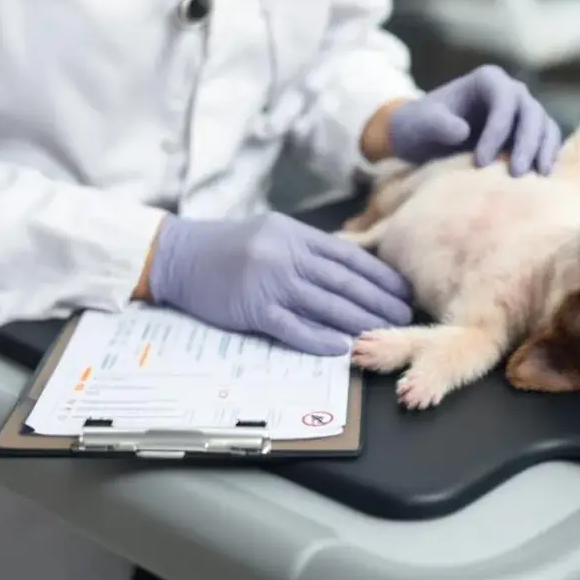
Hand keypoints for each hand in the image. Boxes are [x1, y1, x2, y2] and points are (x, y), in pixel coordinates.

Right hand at [145, 213, 413, 354]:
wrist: (176, 255)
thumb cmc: (225, 246)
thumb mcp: (270, 233)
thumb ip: (306, 249)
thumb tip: (347, 270)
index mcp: (295, 235)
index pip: (349, 257)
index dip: (380, 276)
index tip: (403, 291)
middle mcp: (286, 255)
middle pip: (344, 282)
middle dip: (379, 301)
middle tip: (403, 317)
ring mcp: (270, 282)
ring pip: (325, 305)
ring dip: (359, 321)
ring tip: (383, 333)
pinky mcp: (252, 309)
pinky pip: (293, 327)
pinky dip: (319, 338)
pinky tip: (341, 346)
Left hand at [387, 64, 562, 175]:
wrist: (424, 138)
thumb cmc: (421, 127)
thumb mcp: (419, 124)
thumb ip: (436, 124)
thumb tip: (463, 131)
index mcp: (487, 80)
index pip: (503, 101)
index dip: (497, 131)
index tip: (481, 162)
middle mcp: (511, 91)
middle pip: (531, 112)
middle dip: (526, 143)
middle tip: (515, 174)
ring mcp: (523, 111)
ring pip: (544, 126)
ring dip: (543, 151)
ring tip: (538, 178)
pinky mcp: (529, 132)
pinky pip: (548, 141)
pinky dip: (548, 157)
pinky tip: (543, 178)